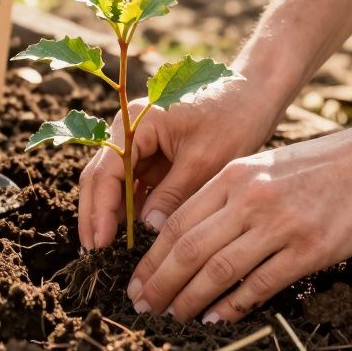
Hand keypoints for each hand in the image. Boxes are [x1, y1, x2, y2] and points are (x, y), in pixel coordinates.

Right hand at [77, 83, 277, 249]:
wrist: (256, 94)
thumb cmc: (233, 118)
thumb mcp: (204, 161)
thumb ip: (172, 195)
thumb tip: (147, 232)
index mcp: (135, 123)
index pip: (105, 172)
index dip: (99, 211)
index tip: (100, 246)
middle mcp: (129, 131)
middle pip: (101, 179)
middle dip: (97, 217)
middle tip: (95, 256)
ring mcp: (140, 144)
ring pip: (116, 186)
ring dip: (113, 217)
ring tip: (110, 255)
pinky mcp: (154, 157)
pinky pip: (136, 187)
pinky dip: (133, 211)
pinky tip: (134, 239)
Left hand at [124, 118, 351, 321]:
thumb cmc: (328, 163)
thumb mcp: (269, 166)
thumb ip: (233, 194)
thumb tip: (199, 235)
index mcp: (235, 174)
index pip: (178, 221)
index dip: (151, 257)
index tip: (137, 281)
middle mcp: (251, 196)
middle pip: (188, 248)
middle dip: (159, 283)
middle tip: (142, 307)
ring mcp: (281, 222)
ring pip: (217, 269)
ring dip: (188, 300)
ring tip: (171, 318)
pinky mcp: (311, 247)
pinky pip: (260, 283)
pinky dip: (233, 305)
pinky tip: (216, 319)